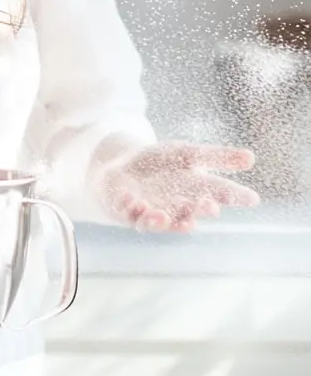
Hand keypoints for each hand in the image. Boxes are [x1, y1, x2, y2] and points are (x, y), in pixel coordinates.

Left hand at [98, 141, 259, 231]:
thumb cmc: (160, 163)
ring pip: (155, 221)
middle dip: (198, 210)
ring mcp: (148, 210)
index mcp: (193, 192)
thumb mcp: (188, 154)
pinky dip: (128, 208)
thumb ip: (216, 157)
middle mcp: (173, 206)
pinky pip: (125, 213)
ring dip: (158, 220)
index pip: (218, 194)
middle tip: (209, 206)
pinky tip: (132, 201)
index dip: (234, 197)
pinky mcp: (123, 210)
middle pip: (189, 211)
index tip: (252, 198)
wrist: (123, 167)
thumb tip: (252, 158)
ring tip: (161, 215)